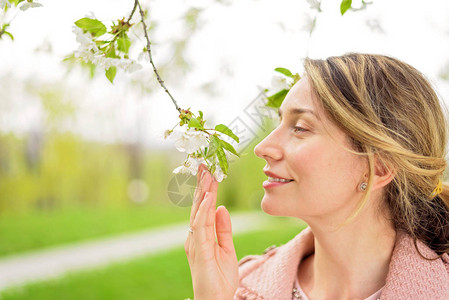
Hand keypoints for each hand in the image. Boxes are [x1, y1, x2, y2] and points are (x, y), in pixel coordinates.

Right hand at [184, 164, 238, 299]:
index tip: (210, 172)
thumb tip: (221, 208)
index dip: (207, 190)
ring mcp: (195, 243)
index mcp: (201, 235)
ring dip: (203, 193)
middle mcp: (195, 236)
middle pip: (198, 206)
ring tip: (207, 175)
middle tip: (205, 165)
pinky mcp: (199, 250)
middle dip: (202, 185)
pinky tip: (207, 198)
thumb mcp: (227, 249)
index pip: (203, 208)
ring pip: (198, 212)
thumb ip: (223, 229)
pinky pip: (200, 227)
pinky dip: (203, 211)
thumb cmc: (220, 278)